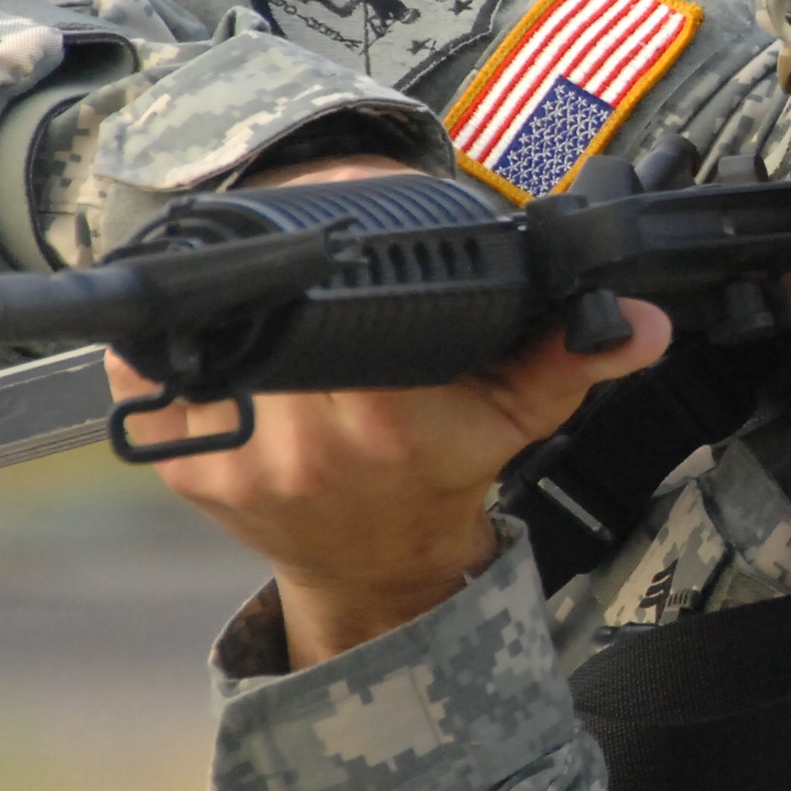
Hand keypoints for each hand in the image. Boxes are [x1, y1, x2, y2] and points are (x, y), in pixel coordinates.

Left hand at [107, 156, 675, 666]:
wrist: (381, 572)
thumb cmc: (443, 481)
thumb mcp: (517, 420)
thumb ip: (571, 358)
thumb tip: (639, 322)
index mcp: (382, 424)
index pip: (330, 304)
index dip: (324, 240)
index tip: (336, 218)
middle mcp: (303, 446)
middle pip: (264, 310)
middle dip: (276, 263)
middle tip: (293, 230)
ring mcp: (238, 462)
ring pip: (207, 337)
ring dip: (222, 300)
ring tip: (247, 273)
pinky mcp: (191, 471)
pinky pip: (151, 384)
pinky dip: (172, 348)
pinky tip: (204, 330)